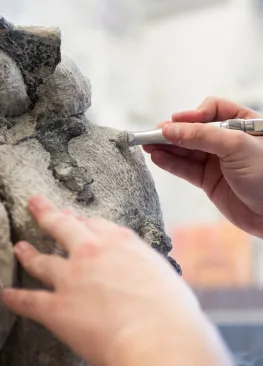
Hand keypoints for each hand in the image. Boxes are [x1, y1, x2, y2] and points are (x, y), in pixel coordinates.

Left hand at [1, 195, 232, 365]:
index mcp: (120, 243)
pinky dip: (15, 298)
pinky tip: (6, 294)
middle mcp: (92, 253)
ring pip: (42, 260)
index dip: (83, 221)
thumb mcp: (161, 272)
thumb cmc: (171, 309)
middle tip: (36, 203)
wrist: (158, 336)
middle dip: (48, 213)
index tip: (76, 218)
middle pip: (63, 226)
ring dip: (28, 253)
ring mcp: (72, 278)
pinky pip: (29, 301)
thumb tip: (139, 268)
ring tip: (19, 246)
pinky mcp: (58, 307)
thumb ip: (142, 263)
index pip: (96, 224)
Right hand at [144, 97, 262, 237]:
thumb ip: (201, 136)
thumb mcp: (235, 146)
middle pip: (195, 131)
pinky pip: (186, 169)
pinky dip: (171, 163)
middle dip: (174, 132)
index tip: (177, 120)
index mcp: (243, 124)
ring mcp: (217, 161)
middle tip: (153, 133)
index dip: (193, 114)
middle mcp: (228, 141)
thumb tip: (170, 129)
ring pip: (187, 150)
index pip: (213, 110)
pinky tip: (157, 157)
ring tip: (147, 145)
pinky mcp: (209, 180)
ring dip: (167, 147)